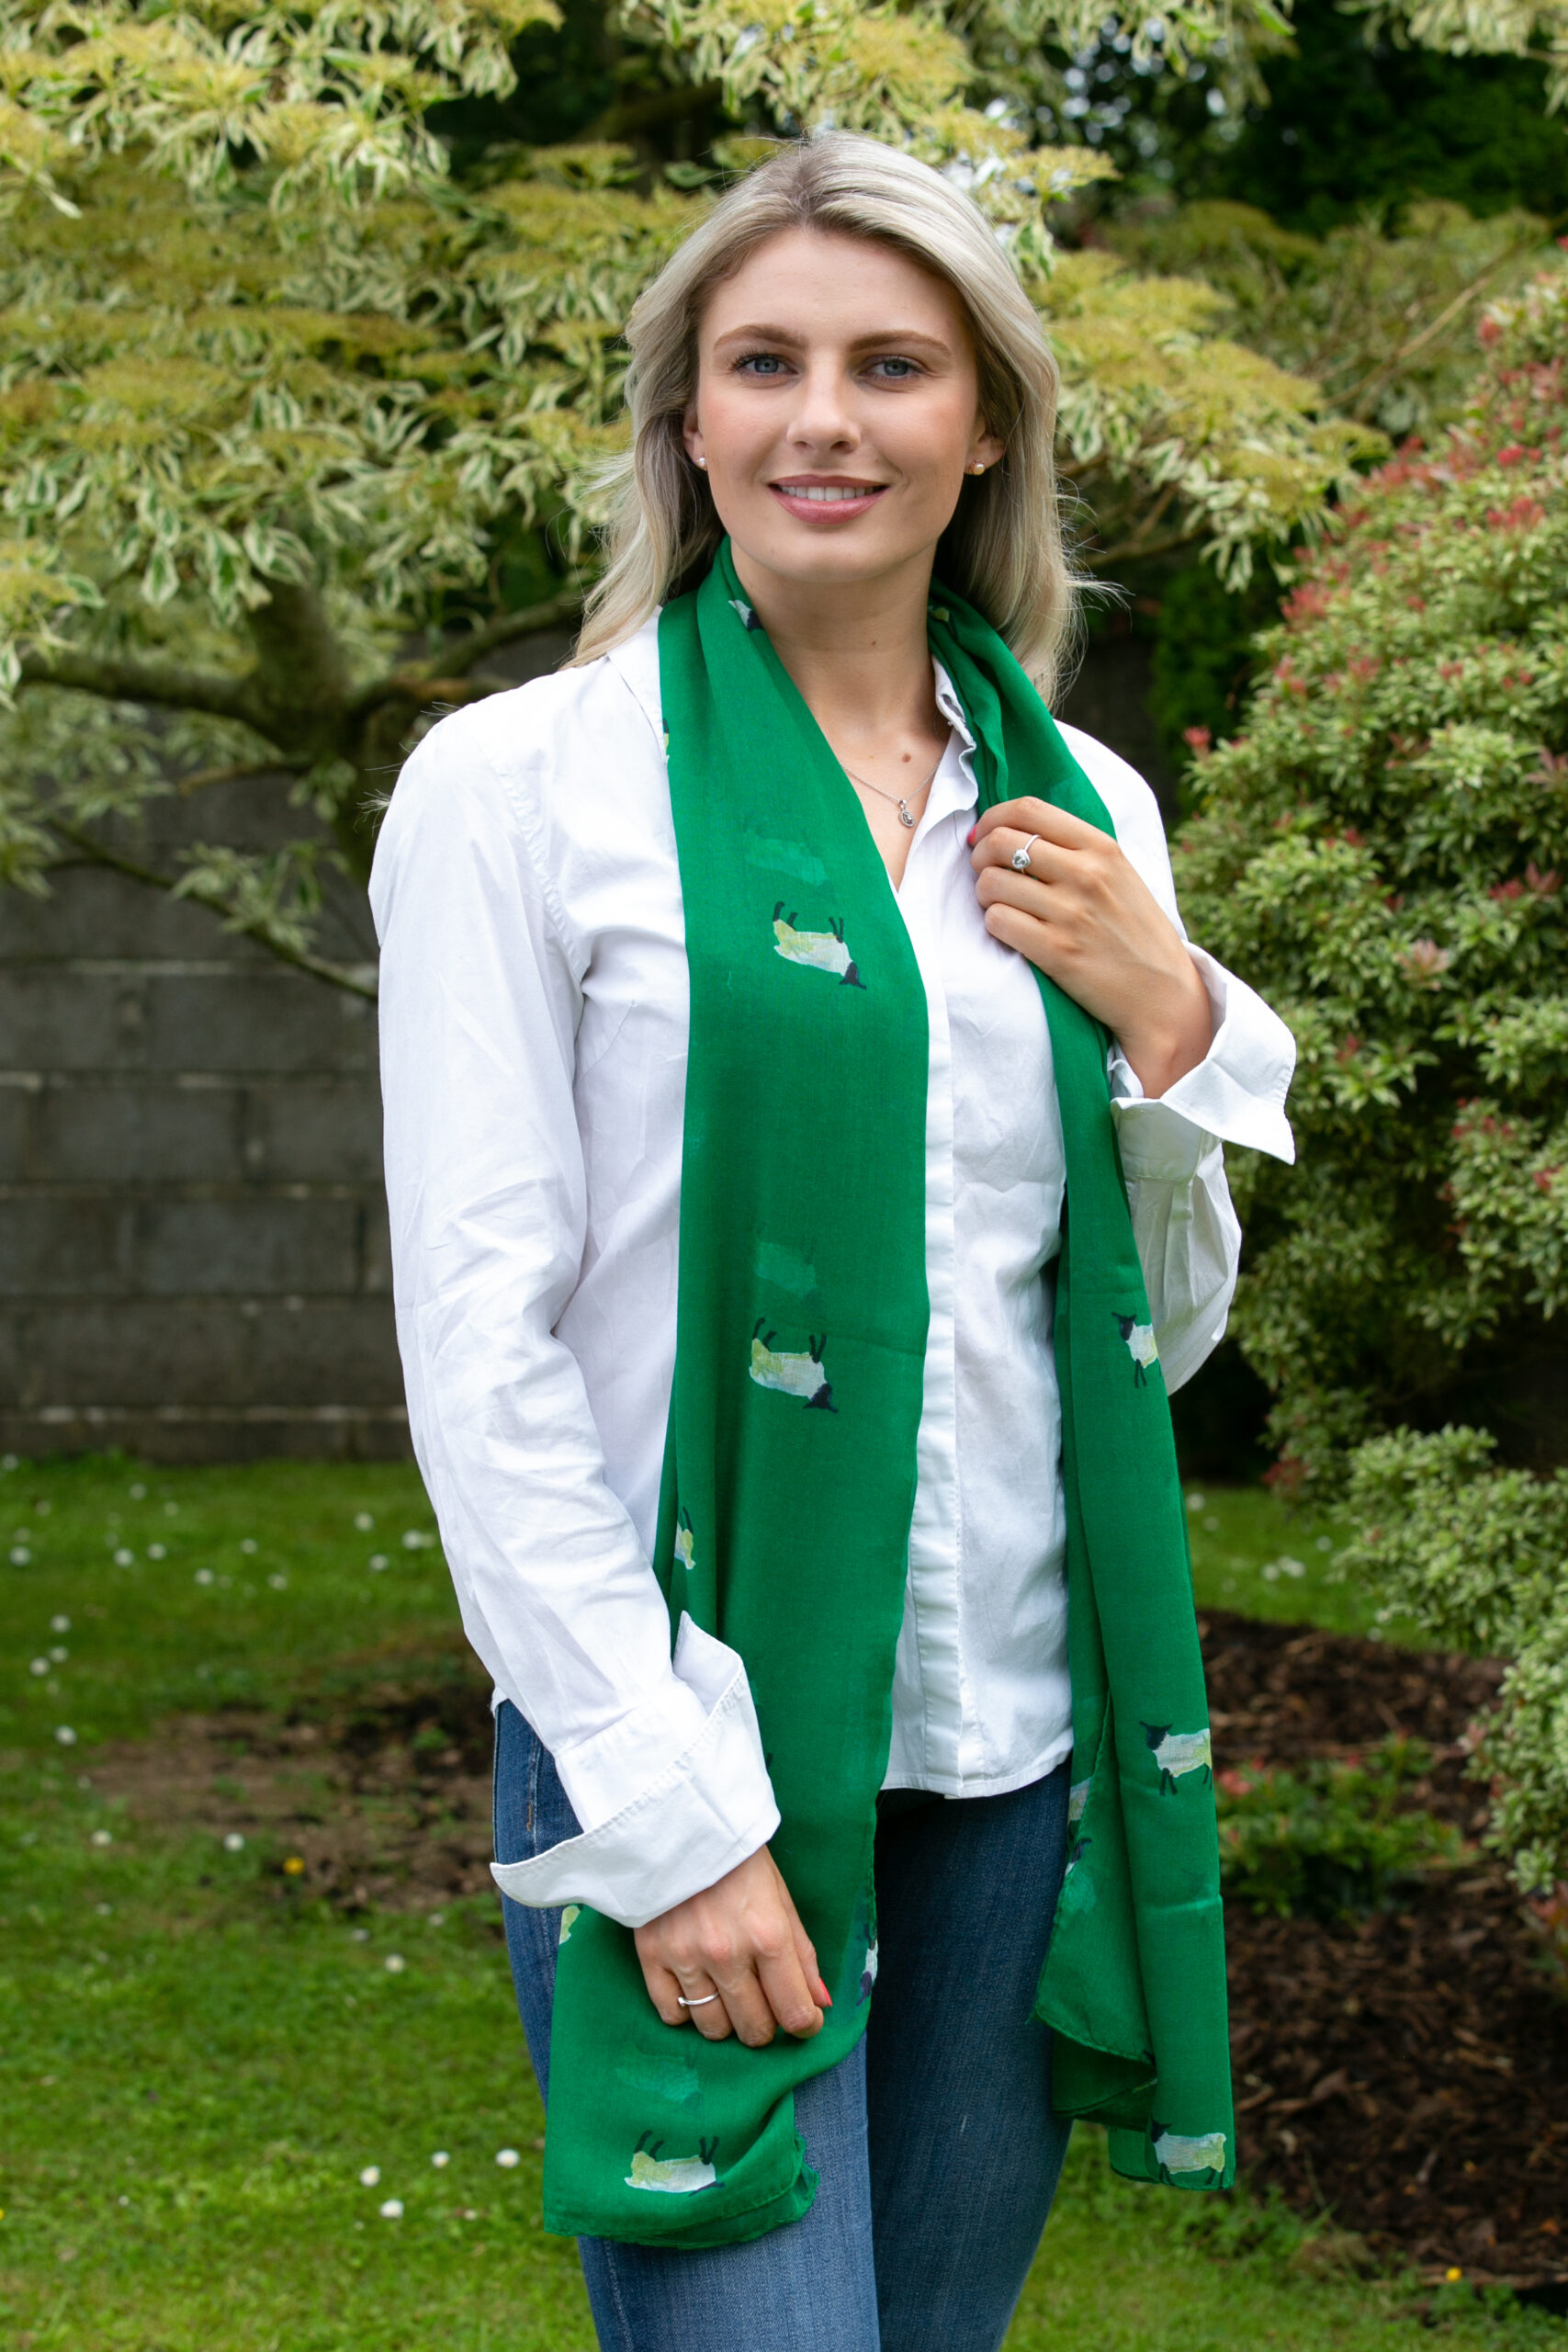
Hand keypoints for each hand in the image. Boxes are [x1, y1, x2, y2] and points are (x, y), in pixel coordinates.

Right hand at [634, 1846, 830, 2046]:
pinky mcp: (651, 1955)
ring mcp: (686, 1957)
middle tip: (765, 2007)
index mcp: (768, 1935)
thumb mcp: (781, 1899)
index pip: (794, 2011)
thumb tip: (819, 2003)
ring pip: (713, 2028)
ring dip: (727, 2021)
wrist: (679, 1822)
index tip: (804, 2021)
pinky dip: (686, 2012)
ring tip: (729, 1996)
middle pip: (754, 2029)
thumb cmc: (738, 1859)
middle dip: (766, 2025)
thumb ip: (802, 1954)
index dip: (805, 2025)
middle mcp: (728, 1953)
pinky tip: (696, 1990)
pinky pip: (672, 2014)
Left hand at [970, 797, 1212, 1096]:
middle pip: (1001, 842)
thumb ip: (1076, 849)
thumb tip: (1014, 828)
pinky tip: (1010, 930)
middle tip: (983, 872)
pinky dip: (994, 924)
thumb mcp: (1120, 874)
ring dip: (984, 894)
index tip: (984, 834)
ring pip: (991, 883)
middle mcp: (1086, 874)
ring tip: (998, 904)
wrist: (1162, 994)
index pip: (1028, 809)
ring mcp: (1070, 913)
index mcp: (1101, 848)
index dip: (993, 818)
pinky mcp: (1056, 951)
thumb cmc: (1134, 932)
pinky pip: (997, 921)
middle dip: (979, 855)